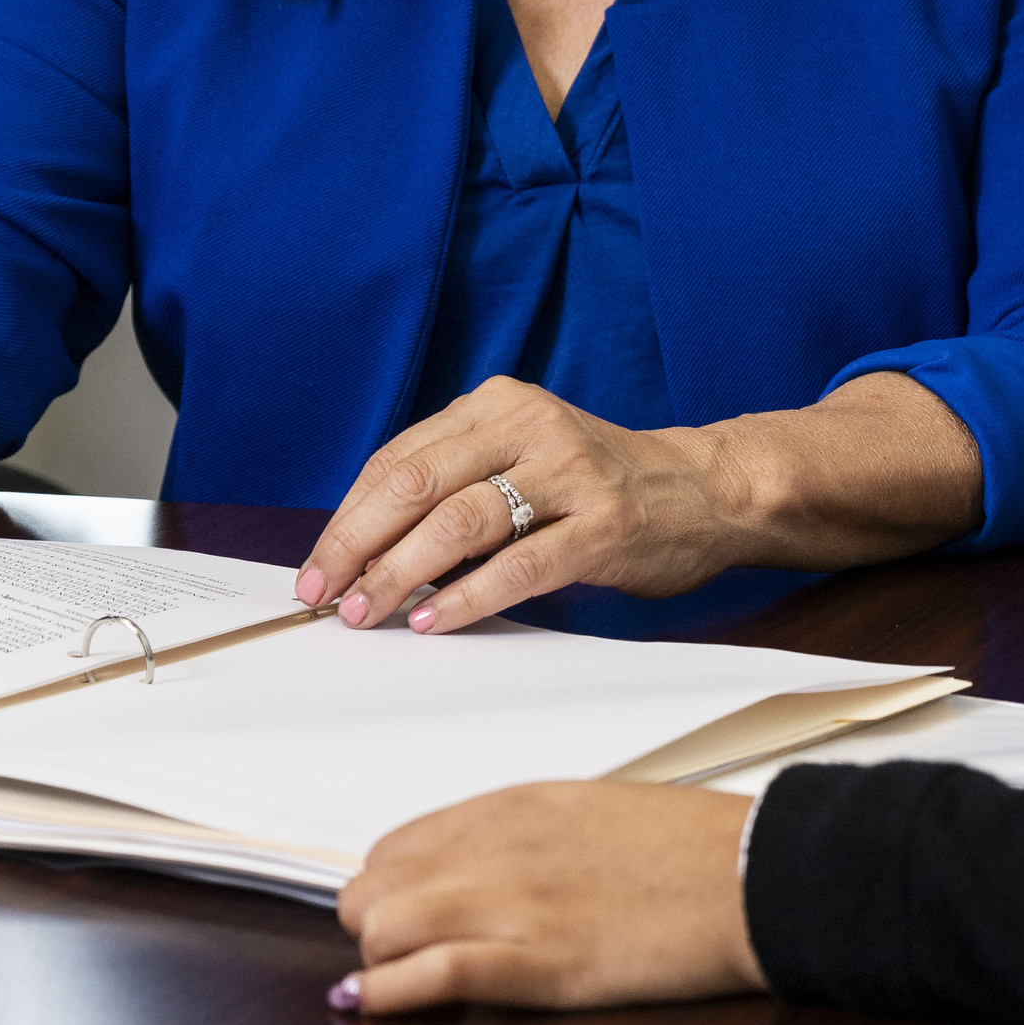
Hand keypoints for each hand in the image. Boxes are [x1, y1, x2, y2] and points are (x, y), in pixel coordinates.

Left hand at [296, 377, 751, 636]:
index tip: (318, 565)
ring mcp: (569, 474)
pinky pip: (518, 566)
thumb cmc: (599, 482)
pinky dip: (465, 596)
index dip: (348, 516)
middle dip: (358, 545)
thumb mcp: (523, 454)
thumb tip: (365, 544)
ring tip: (369, 613)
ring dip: (400, 573)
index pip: (398, 459)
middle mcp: (530, 426)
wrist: (705, 489)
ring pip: (460, 523)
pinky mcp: (600, 526)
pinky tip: (432, 619)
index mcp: (498, 405)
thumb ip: (457, 481)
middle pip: (417, 484)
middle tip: (327, 594)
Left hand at [335, 782, 762, 1014]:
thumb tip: (487, 867)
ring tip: (397, 980)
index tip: (399, 911)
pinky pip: (431, 974)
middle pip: (377, 886)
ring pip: (385, 927)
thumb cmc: (690, 848)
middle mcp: (500, 847)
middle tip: (398, 951)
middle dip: (373, 925)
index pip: (401, 844)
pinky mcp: (538, 962)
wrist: (750, 874)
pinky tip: (370, 1003)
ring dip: (377, 960)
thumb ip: (531, 836)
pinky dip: (387, 994)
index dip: (389, 886)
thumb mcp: (594, 815)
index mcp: (516, 807)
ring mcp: (515, 904)